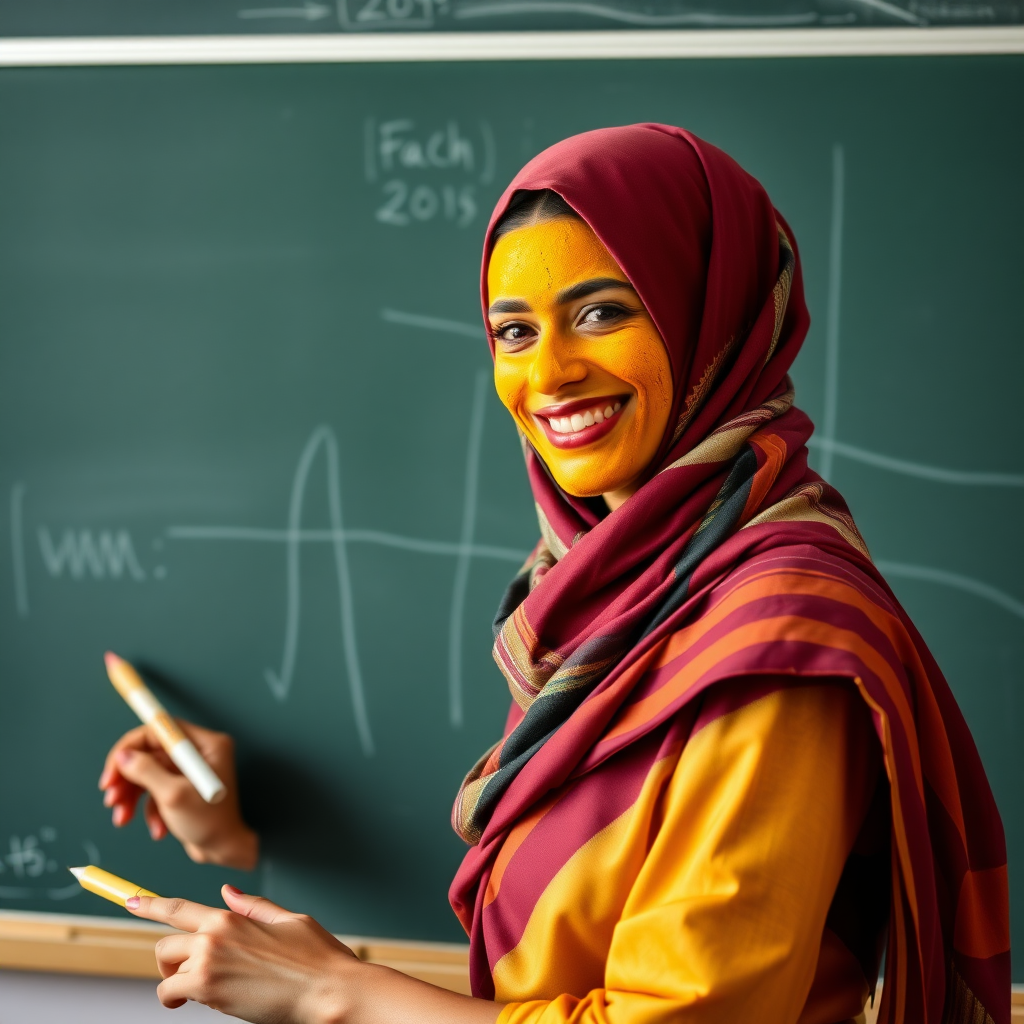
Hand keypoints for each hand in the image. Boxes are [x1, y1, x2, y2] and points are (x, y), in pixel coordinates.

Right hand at [98, 719, 257, 869]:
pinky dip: (149, 810)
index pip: (161, 730)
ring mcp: (189, 771)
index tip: (112, 770)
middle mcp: (199, 753)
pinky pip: (155, 791)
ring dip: (132, 798)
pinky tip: (158, 830)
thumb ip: (146, 771)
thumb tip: (123, 755)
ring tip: (122, 819)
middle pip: (150, 753)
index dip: (131, 747)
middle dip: (127, 778)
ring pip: (148, 774)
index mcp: (206, 744)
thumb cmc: (209, 823)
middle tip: (110, 798)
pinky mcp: (182, 788)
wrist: (223, 853)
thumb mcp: (173, 795)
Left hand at [134, 887, 357, 1022]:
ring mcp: (208, 961)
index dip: (149, 904)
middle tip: (190, 976)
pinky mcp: (207, 989)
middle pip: (165, 944)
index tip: (130, 901)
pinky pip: (170, 992)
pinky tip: (200, 1002)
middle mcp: (214, 934)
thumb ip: (253, 907)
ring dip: (181, 981)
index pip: (179, 907)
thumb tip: (227, 891)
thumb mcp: (288, 920)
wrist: (328, 989)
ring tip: (210, 990)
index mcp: (232, 916)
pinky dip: (178, 1000)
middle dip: (171, 960)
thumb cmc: (316, 957)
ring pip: (168, 970)